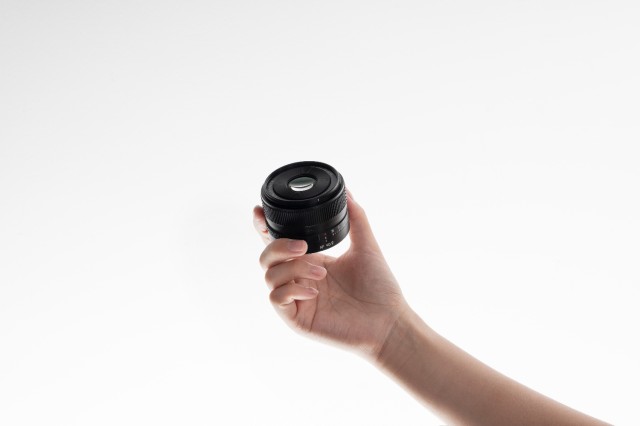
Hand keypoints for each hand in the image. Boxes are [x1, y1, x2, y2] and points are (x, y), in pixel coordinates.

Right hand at [253, 188, 408, 357]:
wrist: (389, 320)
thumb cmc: (379, 287)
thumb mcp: (366, 246)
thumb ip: (356, 218)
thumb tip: (347, 191)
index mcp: (310, 261)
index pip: (278, 242)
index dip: (263, 227)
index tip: (258, 211)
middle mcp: (299, 279)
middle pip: (266, 257)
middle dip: (277, 246)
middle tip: (303, 246)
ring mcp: (296, 299)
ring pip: (270, 276)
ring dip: (292, 268)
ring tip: (321, 273)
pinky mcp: (297, 319)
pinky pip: (276, 298)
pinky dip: (291, 289)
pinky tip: (314, 290)